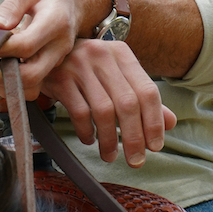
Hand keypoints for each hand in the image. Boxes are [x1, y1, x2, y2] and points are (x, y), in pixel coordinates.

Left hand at [0, 0, 105, 96]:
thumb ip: (11, 5)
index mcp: (56, 22)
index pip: (25, 46)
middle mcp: (60, 47)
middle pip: (29, 76)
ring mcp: (56, 60)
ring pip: (29, 87)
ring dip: (1, 81)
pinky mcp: (50, 67)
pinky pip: (30, 85)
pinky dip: (9, 81)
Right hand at [0, 37, 175, 168]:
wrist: (42, 51)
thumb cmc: (85, 69)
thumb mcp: (114, 77)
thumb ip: (141, 98)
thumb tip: (170, 123)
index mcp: (121, 54)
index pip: (147, 91)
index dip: (154, 122)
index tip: (155, 146)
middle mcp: (102, 55)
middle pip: (127, 103)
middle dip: (134, 137)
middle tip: (136, 160)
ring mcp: (79, 64)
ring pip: (103, 110)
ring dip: (109, 140)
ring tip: (111, 156)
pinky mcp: (59, 77)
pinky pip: (79, 112)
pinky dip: (87, 131)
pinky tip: (89, 140)